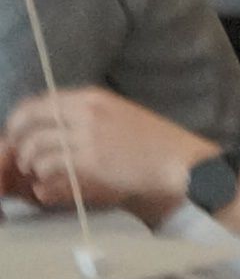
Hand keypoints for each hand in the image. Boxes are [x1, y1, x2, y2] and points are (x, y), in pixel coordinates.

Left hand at [3, 88, 215, 217]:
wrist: (183, 164)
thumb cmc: (158, 144)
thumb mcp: (121, 115)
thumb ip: (89, 116)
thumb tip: (58, 126)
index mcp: (92, 98)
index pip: (40, 101)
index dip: (21, 117)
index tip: (17, 131)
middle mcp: (85, 112)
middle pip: (31, 119)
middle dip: (17, 137)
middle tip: (18, 153)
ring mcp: (87, 137)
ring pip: (36, 143)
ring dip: (29, 159)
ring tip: (33, 170)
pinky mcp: (90, 163)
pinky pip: (50, 164)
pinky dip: (43, 174)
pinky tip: (47, 181)